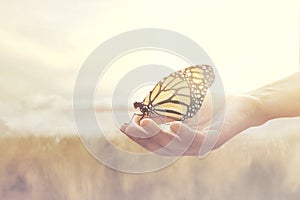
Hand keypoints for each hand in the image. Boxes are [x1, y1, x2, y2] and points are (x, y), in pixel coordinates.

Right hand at [120, 93, 264, 156]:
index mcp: (180, 139)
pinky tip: (174, 125)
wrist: (243, 105)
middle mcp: (189, 146)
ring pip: (176, 145)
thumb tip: (145, 108)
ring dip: (159, 135)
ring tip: (144, 124)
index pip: (155, 142)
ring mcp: (202, 145)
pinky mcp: (216, 140)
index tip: (123, 126)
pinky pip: (198, 140)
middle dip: (143, 138)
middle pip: (161, 147)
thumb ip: (167, 107)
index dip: (139, 137)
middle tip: (129, 127)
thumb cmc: (213, 105)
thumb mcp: (186, 104)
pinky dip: (185, 134)